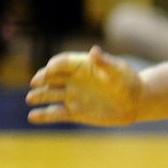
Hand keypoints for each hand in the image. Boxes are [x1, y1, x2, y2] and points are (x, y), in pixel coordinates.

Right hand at [25, 46, 141, 125]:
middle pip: (51, 77)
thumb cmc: (129, 83)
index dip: (55, 64)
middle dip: (41, 78)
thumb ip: (105, 63)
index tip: (51, 69)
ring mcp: (72, 96)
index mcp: (82, 66)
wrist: (136, 102)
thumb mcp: (119, 71)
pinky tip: (33, 116)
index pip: (63, 62)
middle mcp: (73, 80)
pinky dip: (43, 115)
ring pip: (50, 95)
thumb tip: (94, 51)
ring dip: (39, 95)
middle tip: (35, 82)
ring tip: (31, 98)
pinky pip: (55, 113)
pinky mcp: (74, 112)